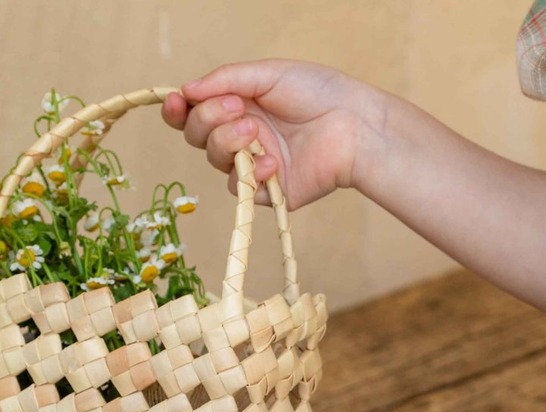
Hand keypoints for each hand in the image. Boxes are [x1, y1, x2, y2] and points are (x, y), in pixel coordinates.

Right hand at [161, 58, 379, 208]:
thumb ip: (225, 79)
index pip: (194, 112)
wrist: (355, 125)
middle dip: (207, 120)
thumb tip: (186, 90)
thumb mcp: (267, 74)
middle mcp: (244, 136)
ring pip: (215, 161)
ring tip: (255, 130)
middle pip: (198, 136)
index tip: (178, 101)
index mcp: (239, 106)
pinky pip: (244, 189)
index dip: (179, 110)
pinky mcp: (274, 191)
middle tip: (238, 109)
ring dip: (226, 142)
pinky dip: (252, 174)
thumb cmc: (319, 93)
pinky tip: (273, 161)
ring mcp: (258, 164)